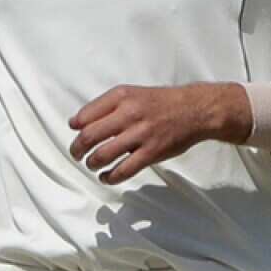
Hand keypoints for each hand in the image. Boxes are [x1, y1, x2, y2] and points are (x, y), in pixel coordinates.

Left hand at [68, 83, 252, 184]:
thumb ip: (107, 105)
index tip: (75, 133)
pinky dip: (109, 177)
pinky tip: (106, 176)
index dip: (76, 127)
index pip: (85, 115)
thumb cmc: (162, 102)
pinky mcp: (151, 153)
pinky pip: (123, 170)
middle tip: (77, 154)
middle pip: (89, 136)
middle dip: (77, 149)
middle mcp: (129, 114)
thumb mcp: (133, 93)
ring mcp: (140, 134)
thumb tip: (77, 122)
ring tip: (92, 164)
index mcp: (122, 97)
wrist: (195, 110)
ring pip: (102, 155)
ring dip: (91, 163)